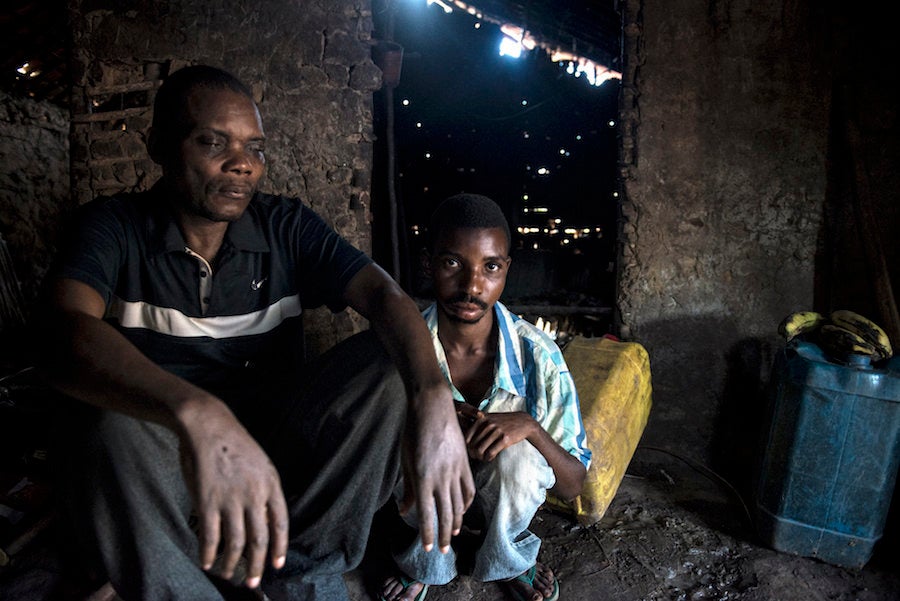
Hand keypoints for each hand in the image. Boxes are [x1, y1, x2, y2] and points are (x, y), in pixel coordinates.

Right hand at [179, 401, 288, 588]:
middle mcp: (254, 494)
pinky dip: (208, 554)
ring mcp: (230, 498)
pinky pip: (210, 536)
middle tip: (252, 583)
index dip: (280, 548)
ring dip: (231, 564)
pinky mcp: (206, 501)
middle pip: (259, 539)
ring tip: (227, 575)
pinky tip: (206, 562)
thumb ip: (264, 491)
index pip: (281, 523)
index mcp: (271, 483)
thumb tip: (263, 521)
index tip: (277, 565)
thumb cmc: (234, 444)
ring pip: (235, 543)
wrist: (208, 425)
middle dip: (256, 565)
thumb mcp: (260, 464)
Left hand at [399, 386, 474, 553]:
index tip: (427, 548)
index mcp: (423, 478)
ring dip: (456, 522)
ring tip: (453, 534)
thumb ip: (408, 488)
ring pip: (459, 504)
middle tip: (442, 550)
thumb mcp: (405, 460)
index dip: (427, 533)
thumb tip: (405, 511)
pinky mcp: (464, 463)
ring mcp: (456, 470)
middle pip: (446, 514)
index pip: (426, 514)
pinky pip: (468, 489)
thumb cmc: (412, 432)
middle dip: (443, 535)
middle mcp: (441, 477)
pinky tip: (462, 511)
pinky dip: (466, 503)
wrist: (432, 407)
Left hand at [458, 407, 535, 461]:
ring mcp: (496, 431)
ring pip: (480, 450)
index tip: (471, 451)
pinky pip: (490, 453)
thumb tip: (460, 439)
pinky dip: (488, 458)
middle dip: (473, 454)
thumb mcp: (488, 418)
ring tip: (484, 458)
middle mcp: (487, 424)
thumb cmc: (502, 422)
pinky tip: (491, 458)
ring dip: (481, 458)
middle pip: (472, 445)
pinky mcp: (505, 439)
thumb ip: (475, 425)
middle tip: (477, 457)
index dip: (466, 448)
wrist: (522, 422)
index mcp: (480, 419)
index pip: (466, 438)